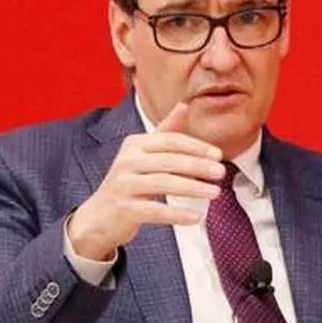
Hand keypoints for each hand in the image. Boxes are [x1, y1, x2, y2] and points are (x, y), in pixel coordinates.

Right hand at [67, 102, 226, 260]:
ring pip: (163, 183)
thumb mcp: (144, 154)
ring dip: (192, 188)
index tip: (218, 155)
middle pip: (168, 161)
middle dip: (198, 166)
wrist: (100, 216)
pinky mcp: (124, 208)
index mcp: (135, 144)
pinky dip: (177, 214)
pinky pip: (154, 210)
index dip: (196, 146)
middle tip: (221, 172)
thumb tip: (184, 105)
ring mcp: (124, 185)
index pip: (170, 140)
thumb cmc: (129, 182)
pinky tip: (196, 217)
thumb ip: (165, 132)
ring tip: (215, 193)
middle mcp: (127, 161)